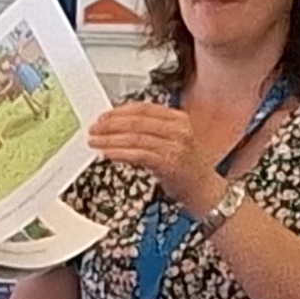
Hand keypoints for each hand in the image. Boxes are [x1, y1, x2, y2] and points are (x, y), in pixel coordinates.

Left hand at [88, 103, 225, 218]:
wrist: (204, 190)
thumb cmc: (186, 167)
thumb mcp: (172, 141)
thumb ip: (151, 131)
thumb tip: (118, 125)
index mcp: (179, 119)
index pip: (144, 108)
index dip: (120, 111)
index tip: (103, 115)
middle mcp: (179, 130)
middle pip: (137, 121)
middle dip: (111, 124)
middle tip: (94, 128)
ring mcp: (175, 146)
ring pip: (135, 137)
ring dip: (110, 139)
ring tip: (95, 141)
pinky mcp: (169, 163)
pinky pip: (138, 154)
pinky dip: (119, 153)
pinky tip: (107, 153)